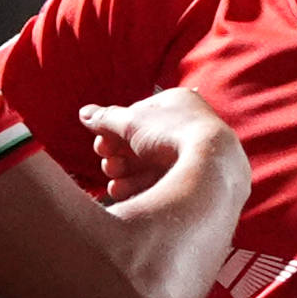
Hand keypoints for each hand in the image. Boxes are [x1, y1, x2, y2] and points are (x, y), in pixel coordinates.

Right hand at [80, 84, 241, 204]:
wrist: (212, 167)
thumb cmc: (174, 135)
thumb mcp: (131, 122)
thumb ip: (106, 118)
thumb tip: (84, 113)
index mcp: (178, 102)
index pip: (138, 116)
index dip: (115, 132)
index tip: (101, 146)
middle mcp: (189, 125)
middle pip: (143, 143)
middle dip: (120, 157)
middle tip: (108, 166)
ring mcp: (195, 153)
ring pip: (152, 165)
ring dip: (127, 175)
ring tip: (115, 186)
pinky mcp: (198, 179)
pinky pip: (165, 181)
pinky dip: (143, 187)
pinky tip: (126, 195)